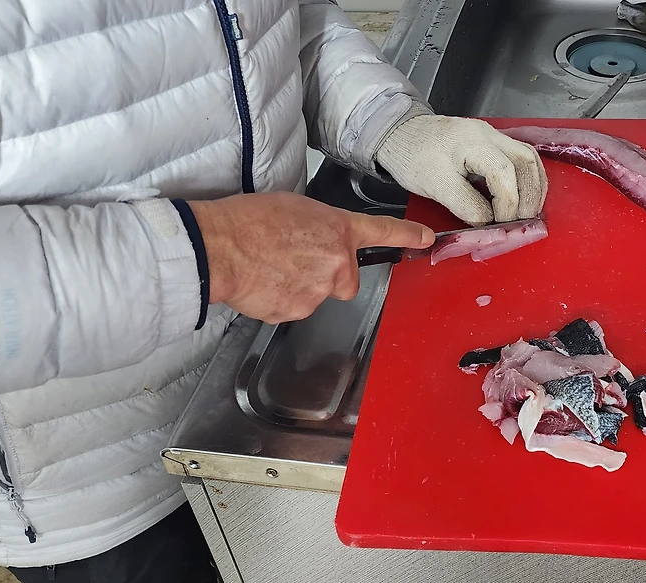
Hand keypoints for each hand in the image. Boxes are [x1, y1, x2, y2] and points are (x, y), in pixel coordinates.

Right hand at [188, 192, 433, 323]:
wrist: (219, 247)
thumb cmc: (247, 221)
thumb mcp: (293, 208)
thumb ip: (318, 228)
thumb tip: (316, 239)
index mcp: (337, 229)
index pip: (382, 231)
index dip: (407, 236)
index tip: (426, 239)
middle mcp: (336, 262)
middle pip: (344, 280)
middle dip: (325, 276)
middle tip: (292, 261)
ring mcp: (319, 291)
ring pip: (316, 295)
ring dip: (298, 286)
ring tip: (268, 267)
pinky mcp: (297, 311)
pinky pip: (293, 308)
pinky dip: (279, 300)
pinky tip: (262, 283)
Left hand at [376, 114, 547, 224]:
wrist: (402, 136)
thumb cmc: (414, 158)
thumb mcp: (435, 187)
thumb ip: (466, 206)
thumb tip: (490, 223)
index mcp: (471, 142)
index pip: (504, 173)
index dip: (508, 204)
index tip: (501, 224)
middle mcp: (489, 135)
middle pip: (527, 162)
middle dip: (530, 196)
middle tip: (523, 223)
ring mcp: (494, 136)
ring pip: (530, 159)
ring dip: (535, 188)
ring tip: (528, 214)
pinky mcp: (494, 143)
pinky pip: (523, 159)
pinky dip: (529, 181)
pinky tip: (524, 198)